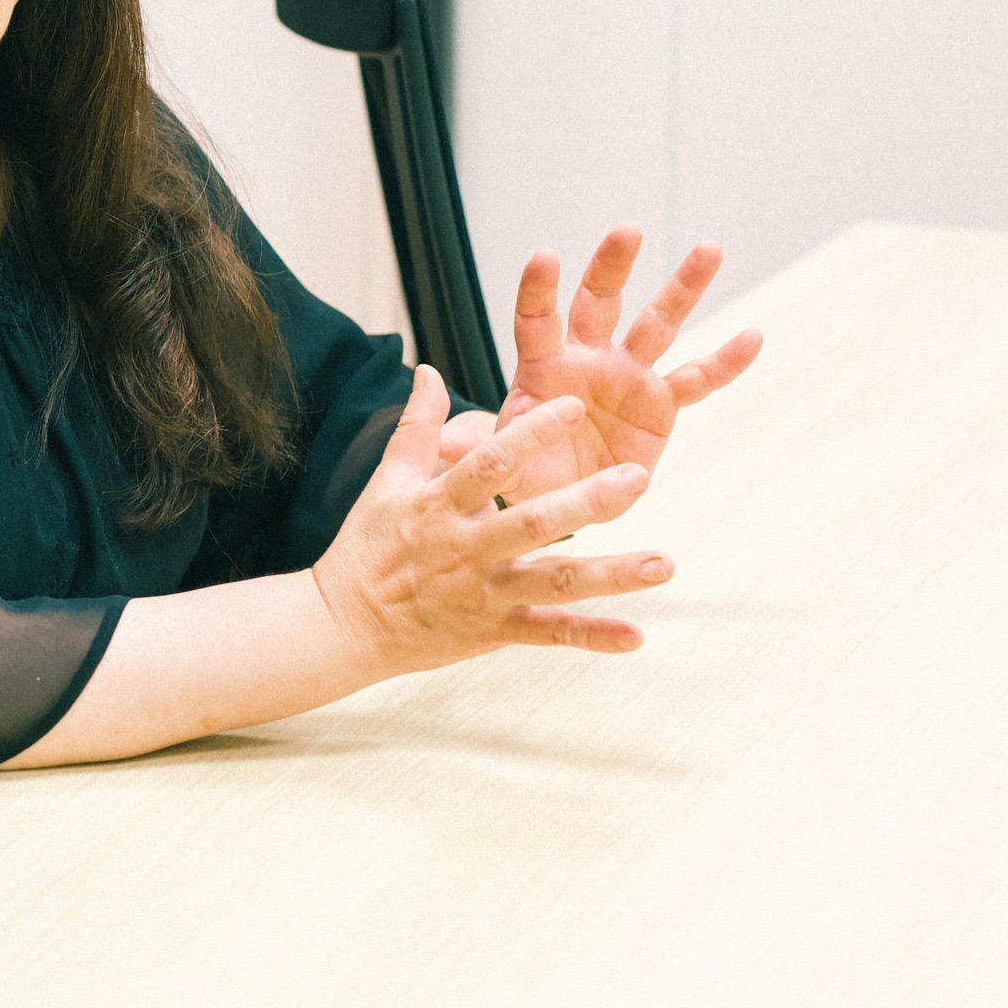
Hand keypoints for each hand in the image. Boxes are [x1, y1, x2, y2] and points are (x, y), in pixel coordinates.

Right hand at [314, 367, 672, 674]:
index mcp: (438, 505)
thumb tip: (428, 370)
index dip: (529, 434)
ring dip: (612, 575)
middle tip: (639, 478)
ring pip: (554, 582)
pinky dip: (591, 637)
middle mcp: (465, 548)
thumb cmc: (367, 547)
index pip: (488, 464)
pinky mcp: (494, 631)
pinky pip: (548, 633)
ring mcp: (483, 593)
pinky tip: (635, 636)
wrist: (344, 626)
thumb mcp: (387, 482)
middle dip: (588, 502)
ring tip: (664, 563)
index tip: (570, 405)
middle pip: (533, 523)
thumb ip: (417, 426)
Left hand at [447, 226, 762, 501]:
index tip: (543, 256)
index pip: (535, 319)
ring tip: (709, 249)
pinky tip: (753, 336)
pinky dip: (724, 362)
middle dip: (610, 266)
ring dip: (681, 288)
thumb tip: (439, 443)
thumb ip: (475, 450)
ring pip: (656, 324)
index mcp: (539, 367)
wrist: (563, 502)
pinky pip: (696, 380)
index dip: (538, 289)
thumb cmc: (523, 473)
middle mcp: (585, 358)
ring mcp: (627, 375)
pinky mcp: (661, 403)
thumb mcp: (495, 465)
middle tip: (626, 229)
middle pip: (598, 303)